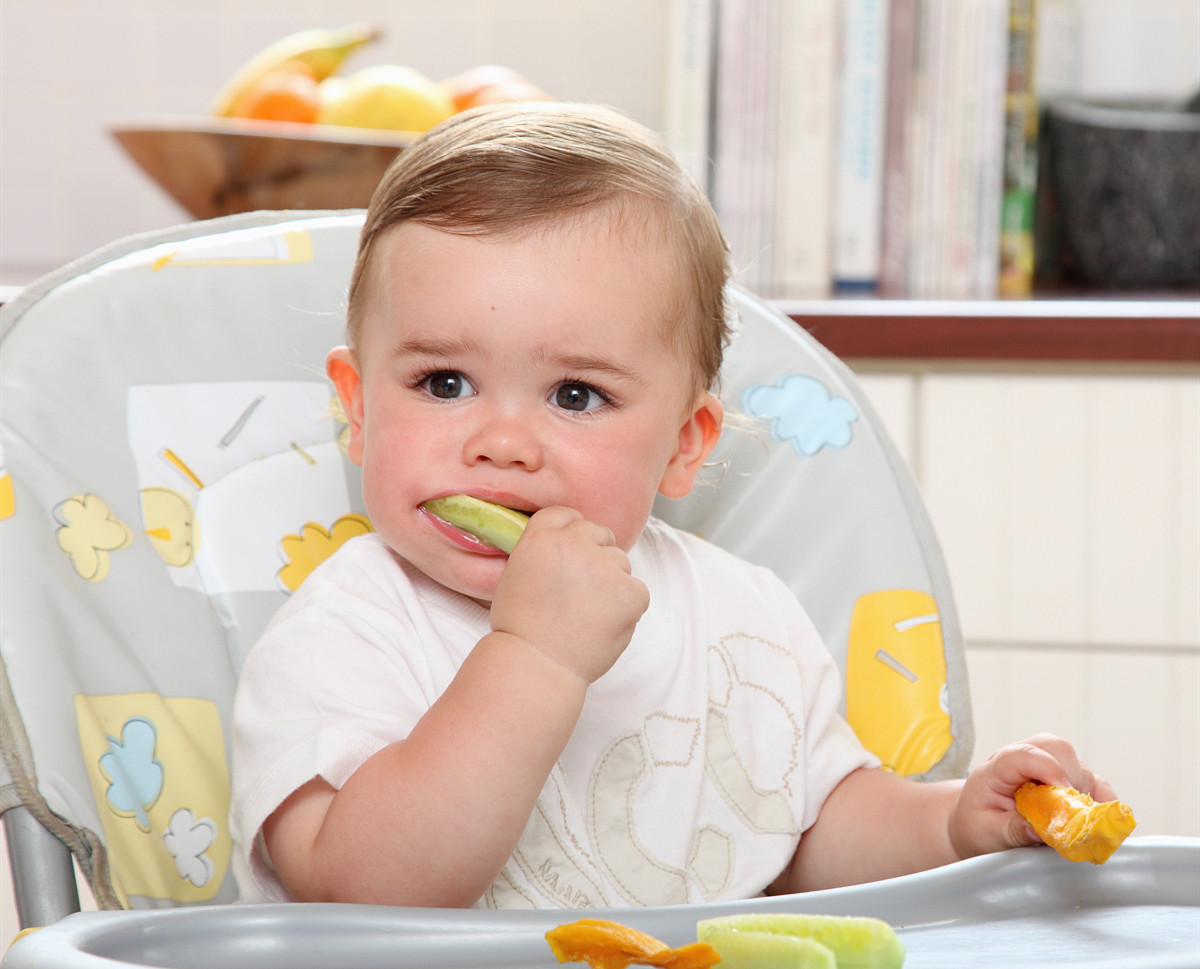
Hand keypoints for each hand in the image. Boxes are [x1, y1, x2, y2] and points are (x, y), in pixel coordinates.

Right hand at [488, 506, 649, 683]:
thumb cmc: (522, 628)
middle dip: (595, 555)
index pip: (566, 515)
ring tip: (589, 614)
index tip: (571, 552)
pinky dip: (627, 607)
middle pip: (599, 533)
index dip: (571, 533)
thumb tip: (571, 543)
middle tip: (582, 591)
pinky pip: (638, 590)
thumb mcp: (517, 574)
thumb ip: (544, 550)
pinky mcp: (630, 591)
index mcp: (542, 537)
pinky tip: (604, 624)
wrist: (537, 665)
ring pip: (620, 562)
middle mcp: (574, 544)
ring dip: (611, 581)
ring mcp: (604, 566)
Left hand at [949, 733, 1117, 858]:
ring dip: (1087, 794)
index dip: (1048, 768)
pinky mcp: (1068, 780)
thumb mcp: (986, 831)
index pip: (1024, 754)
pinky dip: (1102, 800)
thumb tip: (1039, 831)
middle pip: (1058, 751)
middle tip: (1071, 815)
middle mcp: (1026, 758)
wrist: (977, 821)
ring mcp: (1049, 766)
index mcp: (998, 766)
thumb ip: (1012, 829)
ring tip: (1077, 824)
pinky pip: (1094, 783)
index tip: (1064, 792)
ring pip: (1080, 766)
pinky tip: (1097, 821)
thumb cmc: (978, 823)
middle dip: (1072, 780)